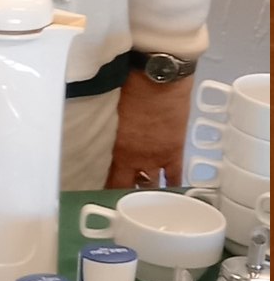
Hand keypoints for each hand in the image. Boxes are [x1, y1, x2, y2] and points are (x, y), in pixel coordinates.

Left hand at [105, 69, 193, 189]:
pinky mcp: (176, 152)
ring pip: (153, 186)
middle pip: (131, 186)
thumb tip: (111, 141)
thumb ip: (113, 134)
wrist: (160, 80)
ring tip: (144, 200)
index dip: (108, 189)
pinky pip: (175, 177)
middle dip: (127, 194)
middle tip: (124, 199)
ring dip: (148, 193)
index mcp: (119, 150)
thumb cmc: (132, 88)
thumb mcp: (114, 115)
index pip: (111, 179)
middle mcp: (138, 159)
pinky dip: (172, 187)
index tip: (104, 194)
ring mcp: (159, 158)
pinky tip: (170, 196)